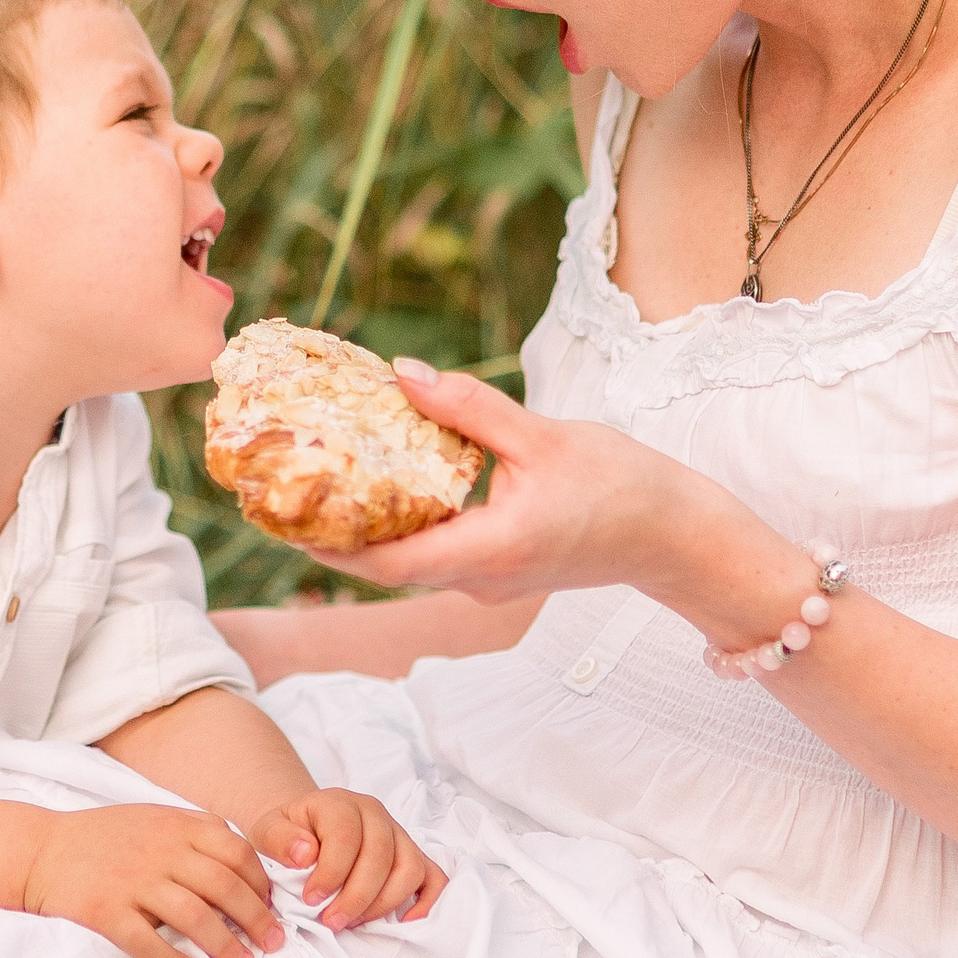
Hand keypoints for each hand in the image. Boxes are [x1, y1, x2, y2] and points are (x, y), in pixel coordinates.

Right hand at [18, 803, 282, 957]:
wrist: (42, 849)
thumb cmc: (104, 838)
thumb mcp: (154, 817)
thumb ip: (195, 833)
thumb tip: (244, 861)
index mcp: (176, 825)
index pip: (236, 851)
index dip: (260, 882)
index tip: (272, 907)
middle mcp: (160, 850)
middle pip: (224, 885)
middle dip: (255, 919)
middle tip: (273, 944)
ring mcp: (132, 880)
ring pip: (193, 915)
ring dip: (224, 945)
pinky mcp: (105, 910)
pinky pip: (147, 942)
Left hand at [246, 788, 445, 928]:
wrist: (305, 829)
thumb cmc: (289, 835)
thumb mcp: (267, 830)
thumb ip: (278, 838)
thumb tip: (306, 853)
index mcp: (340, 803)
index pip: (346, 836)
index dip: (331, 873)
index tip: (311, 900)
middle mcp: (375, 814)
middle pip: (381, 855)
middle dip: (356, 896)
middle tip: (332, 922)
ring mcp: (398, 834)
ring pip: (409, 868)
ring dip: (383, 902)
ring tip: (354, 922)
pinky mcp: (413, 855)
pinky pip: (434, 876)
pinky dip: (427, 901)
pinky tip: (404, 922)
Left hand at [309, 360, 761, 604]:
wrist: (677, 538)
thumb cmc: (623, 485)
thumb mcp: (544, 436)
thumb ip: (469, 408)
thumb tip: (401, 374)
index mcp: (487, 552)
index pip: (385, 564)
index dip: (325, 546)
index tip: (279, 517)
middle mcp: (480, 580)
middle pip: (386, 566)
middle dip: (332, 533)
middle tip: (285, 491)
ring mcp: (490, 584)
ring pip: (411, 561)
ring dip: (367, 528)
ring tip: (322, 482)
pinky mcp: (501, 573)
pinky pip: (438, 553)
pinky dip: (405, 525)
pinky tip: (387, 485)